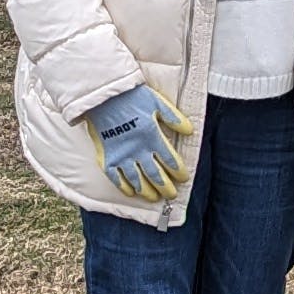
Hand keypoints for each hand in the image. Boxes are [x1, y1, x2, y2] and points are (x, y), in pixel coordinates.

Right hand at [83, 84, 190, 202]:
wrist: (103, 96)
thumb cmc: (132, 97)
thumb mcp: (158, 102)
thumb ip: (174, 118)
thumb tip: (190, 131)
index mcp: (153, 136)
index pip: (170, 160)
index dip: (179, 172)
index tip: (184, 178)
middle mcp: (138, 150)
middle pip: (156, 174)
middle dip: (166, 187)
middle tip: (171, 195)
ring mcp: (122, 155)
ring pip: (137, 180)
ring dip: (147, 190)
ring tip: (154, 198)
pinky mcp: (107, 157)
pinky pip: (116, 177)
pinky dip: (124, 186)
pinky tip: (131, 192)